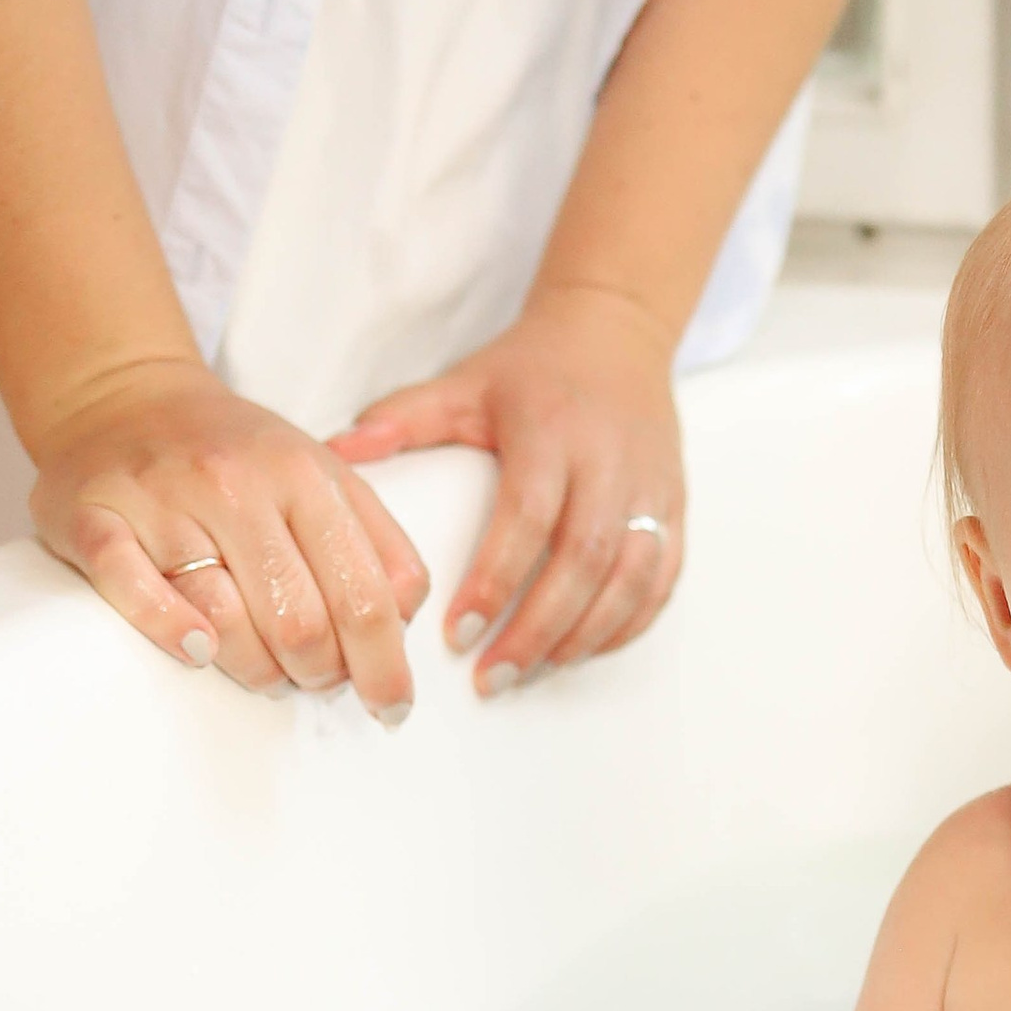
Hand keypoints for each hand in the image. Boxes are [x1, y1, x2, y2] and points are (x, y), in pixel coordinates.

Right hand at [30, 362, 427, 709]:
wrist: (122, 395)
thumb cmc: (234, 454)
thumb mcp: (322, 475)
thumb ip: (377, 544)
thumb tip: (404, 623)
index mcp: (303, 476)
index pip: (366, 597)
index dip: (385, 668)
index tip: (390, 707)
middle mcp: (235, 484)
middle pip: (299, 623)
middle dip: (318, 675)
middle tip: (314, 679)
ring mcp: (162, 500)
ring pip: (223, 620)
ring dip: (255, 669)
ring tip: (264, 670)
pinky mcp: (95, 518)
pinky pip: (133, 590)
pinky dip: (169, 630)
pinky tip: (197, 650)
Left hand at [333, 281, 683, 694]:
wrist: (617, 333)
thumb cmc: (532, 369)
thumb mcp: (463, 383)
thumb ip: (402, 418)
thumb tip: (336, 452)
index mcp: (552, 432)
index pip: (529, 517)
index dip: (497, 580)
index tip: (461, 633)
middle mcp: (610, 461)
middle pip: (585, 560)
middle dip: (539, 627)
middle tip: (493, 677)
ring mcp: (650, 486)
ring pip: (631, 577)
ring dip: (585, 635)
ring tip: (535, 671)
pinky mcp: (674, 505)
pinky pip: (662, 577)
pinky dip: (628, 622)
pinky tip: (587, 649)